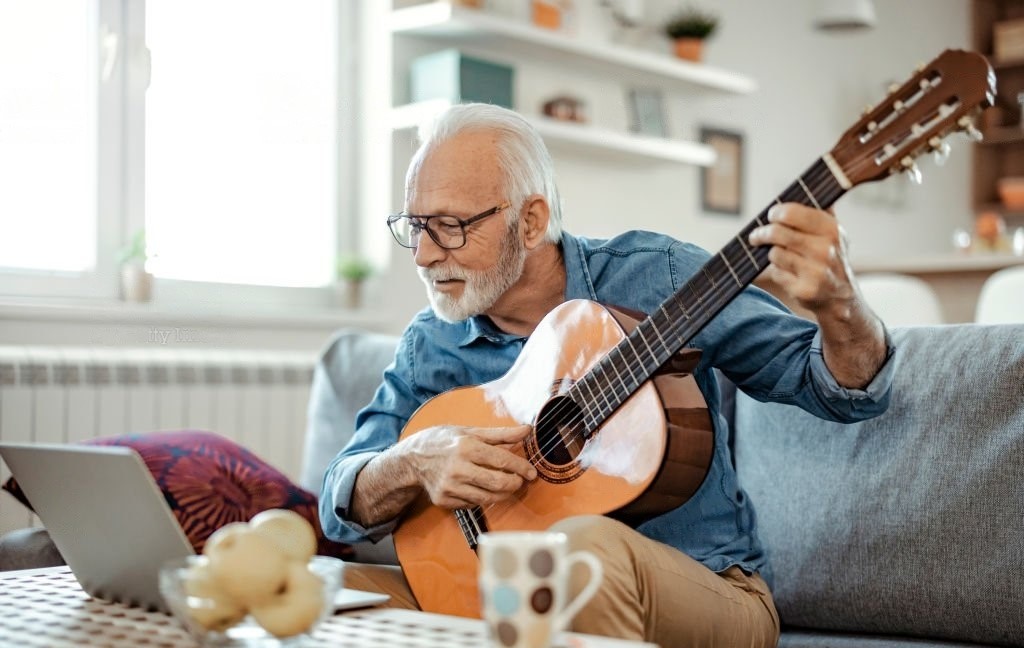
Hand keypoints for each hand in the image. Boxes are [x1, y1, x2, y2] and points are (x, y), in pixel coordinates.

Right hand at [403, 424, 537, 508]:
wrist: (412, 459)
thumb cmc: (443, 441)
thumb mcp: (471, 431)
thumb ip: (501, 434)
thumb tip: (527, 430)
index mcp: (466, 447)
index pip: (502, 460)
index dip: (521, 467)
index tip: (531, 472)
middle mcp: (457, 468)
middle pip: (498, 483)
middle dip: (515, 483)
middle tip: (521, 480)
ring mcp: (450, 487)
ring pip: (488, 498)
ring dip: (503, 494)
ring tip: (507, 485)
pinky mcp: (444, 501)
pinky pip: (473, 504)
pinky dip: (483, 498)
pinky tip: (483, 488)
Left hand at [748, 203, 855, 317]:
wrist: (841, 298)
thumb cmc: (832, 258)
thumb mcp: (835, 233)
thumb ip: (822, 210)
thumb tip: (814, 183)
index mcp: (832, 230)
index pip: (792, 213)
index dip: (776, 213)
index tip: (771, 216)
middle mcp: (825, 250)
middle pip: (777, 233)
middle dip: (762, 234)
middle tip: (756, 236)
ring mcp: (815, 271)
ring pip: (774, 254)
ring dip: (773, 255)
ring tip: (782, 256)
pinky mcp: (803, 290)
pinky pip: (776, 273)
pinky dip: (777, 272)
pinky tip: (789, 273)